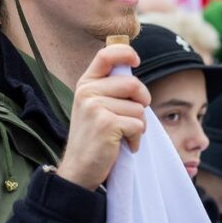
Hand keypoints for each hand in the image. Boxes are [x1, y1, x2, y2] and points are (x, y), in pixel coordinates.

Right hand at [57, 44, 149, 190]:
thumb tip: (131, 66)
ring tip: (122, 135)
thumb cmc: (94, 138)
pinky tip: (124, 144)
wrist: (79, 169)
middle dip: (142, 101)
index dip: (125, 53)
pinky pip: (138, 124)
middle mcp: (87, 92)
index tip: (136, 60)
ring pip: (139, 107)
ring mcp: (95, 107)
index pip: (105, 55)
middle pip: (133, 84)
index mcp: (85, 84)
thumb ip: (110, 88)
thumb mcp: (95, 106)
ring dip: (138, 125)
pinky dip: (136, 138)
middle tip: (134, 117)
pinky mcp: (106, 124)